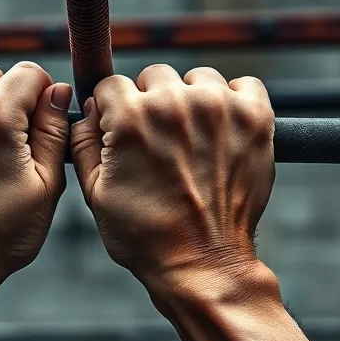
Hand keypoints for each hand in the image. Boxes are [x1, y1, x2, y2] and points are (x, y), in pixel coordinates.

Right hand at [69, 64, 275, 290]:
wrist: (203, 264)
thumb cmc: (146, 236)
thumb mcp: (96, 193)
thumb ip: (83, 142)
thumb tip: (88, 111)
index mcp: (131, 118)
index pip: (113, 85)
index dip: (114, 111)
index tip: (124, 131)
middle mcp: (176, 104)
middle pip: (155, 76)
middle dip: (152, 103)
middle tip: (161, 143)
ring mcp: (219, 108)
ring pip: (198, 78)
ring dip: (193, 100)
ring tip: (193, 140)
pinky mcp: (255, 118)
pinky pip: (244, 84)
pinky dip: (235, 101)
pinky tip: (224, 130)